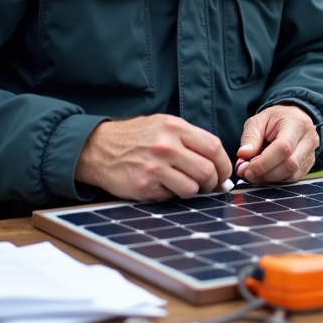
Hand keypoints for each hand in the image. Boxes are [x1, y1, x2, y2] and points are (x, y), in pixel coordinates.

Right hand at [76, 115, 231, 200]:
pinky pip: (172, 197)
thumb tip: (218, 163)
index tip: (224, 173)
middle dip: (213, 182)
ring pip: (192, 188)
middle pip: (207, 170)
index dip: (224, 164)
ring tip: (185, 185)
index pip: (213, 147)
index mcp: (174, 127)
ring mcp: (154, 167)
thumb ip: (189, 139)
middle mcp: (165, 145)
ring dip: (193, 191)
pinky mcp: (144, 186)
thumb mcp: (162, 125)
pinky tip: (163, 186)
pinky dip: (172, 194)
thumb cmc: (135, 137)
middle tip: (209, 185)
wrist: (97, 148)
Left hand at [236, 105, 319, 183]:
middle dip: (266, 173)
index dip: (264, 162)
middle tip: (248, 173)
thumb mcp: (258, 120)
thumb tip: (243, 155)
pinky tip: (267, 173)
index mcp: (296, 123)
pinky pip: (293, 178)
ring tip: (256, 172)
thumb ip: (250, 137)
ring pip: (292, 175)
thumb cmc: (275, 119)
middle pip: (290, 165)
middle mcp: (308, 139)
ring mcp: (311, 154)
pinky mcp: (309, 165)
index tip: (246, 169)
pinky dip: (277, 179)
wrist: (293, 118)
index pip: (283, 148)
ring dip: (270, 178)